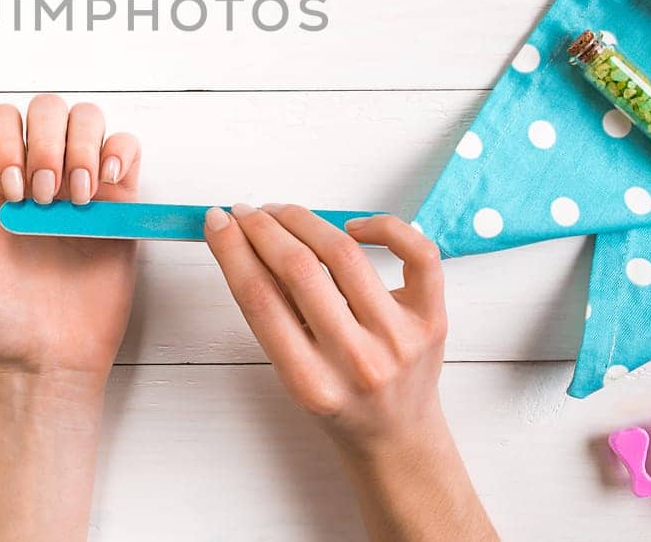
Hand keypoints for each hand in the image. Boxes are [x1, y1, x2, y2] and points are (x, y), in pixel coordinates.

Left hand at [0, 94, 141, 379]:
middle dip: (45, 144)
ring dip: (80, 146)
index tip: (11, 194)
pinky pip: (126, 148)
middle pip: (45, 110)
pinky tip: (103, 186)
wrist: (46, 362)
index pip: (0, 122)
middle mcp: (39, 180)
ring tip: (76, 197)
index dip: (7, 140)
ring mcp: (80, 191)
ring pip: (85, 119)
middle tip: (44, 197)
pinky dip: (118, 151)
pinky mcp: (119, 207)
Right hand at [205, 206, 496, 540]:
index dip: (231, 250)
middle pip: (298, 269)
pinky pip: (418, 254)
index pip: (259, 298)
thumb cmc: (341, 404)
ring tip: (283, 213)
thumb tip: (247, 242)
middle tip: (246, 212)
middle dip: (262, 228)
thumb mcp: (293, 375)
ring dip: (304, 221)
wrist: (398, 437)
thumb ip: (275, 317)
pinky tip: (353, 226)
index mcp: (312, 383)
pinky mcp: (432, 319)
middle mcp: (358, 361)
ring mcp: (399, 338)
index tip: (217, 223)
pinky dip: (385, 227)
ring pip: (344, 254)